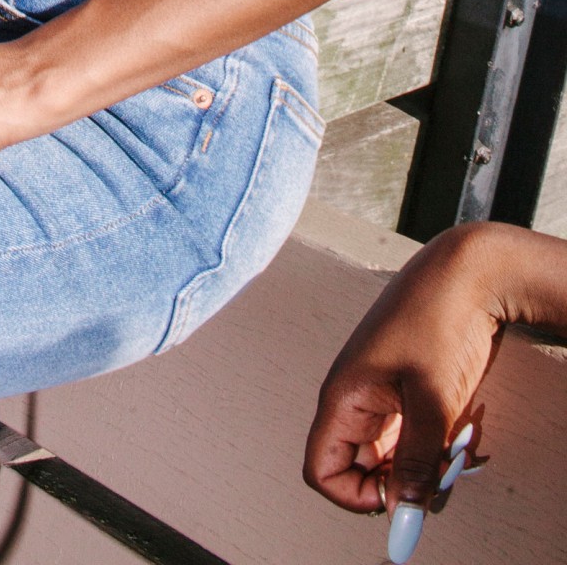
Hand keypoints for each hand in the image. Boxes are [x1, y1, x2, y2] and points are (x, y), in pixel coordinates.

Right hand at [304, 224, 499, 521]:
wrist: (465, 275)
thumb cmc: (439, 324)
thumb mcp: (433, 402)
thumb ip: (417, 462)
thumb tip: (404, 512)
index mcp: (344, 397)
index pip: (322, 470)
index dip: (355, 496)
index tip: (402, 497)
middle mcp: (354, 400)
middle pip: (359, 469)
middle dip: (400, 482)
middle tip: (441, 472)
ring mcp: (380, 396)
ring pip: (389, 456)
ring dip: (422, 464)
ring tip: (456, 448)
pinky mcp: (404, 392)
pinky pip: (408, 438)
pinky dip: (432, 447)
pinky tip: (458, 434)